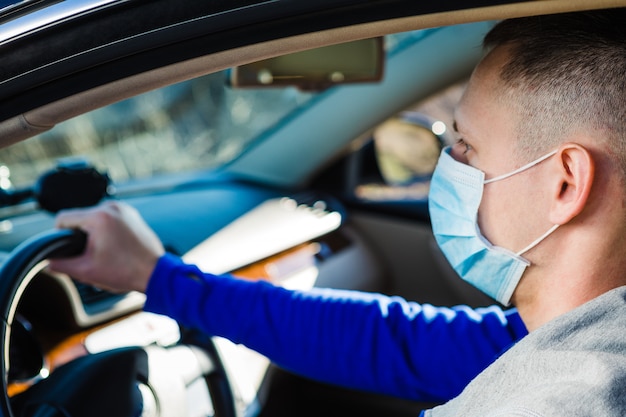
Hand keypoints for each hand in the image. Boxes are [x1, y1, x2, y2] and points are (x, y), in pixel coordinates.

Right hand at [48, 201, 164, 292]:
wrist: (155, 273)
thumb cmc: (127, 271)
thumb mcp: (86, 271)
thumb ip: (61, 264)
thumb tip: (48, 261)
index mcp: (99, 217)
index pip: (63, 218)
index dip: (59, 235)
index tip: (67, 249)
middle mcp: (112, 208)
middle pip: (80, 217)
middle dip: (79, 235)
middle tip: (89, 254)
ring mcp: (124, 210)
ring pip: (94, 218)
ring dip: (93, 233)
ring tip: (103, 252)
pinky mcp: (132, 215)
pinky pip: (109, 219)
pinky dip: (106, 231)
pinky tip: (113, 247)